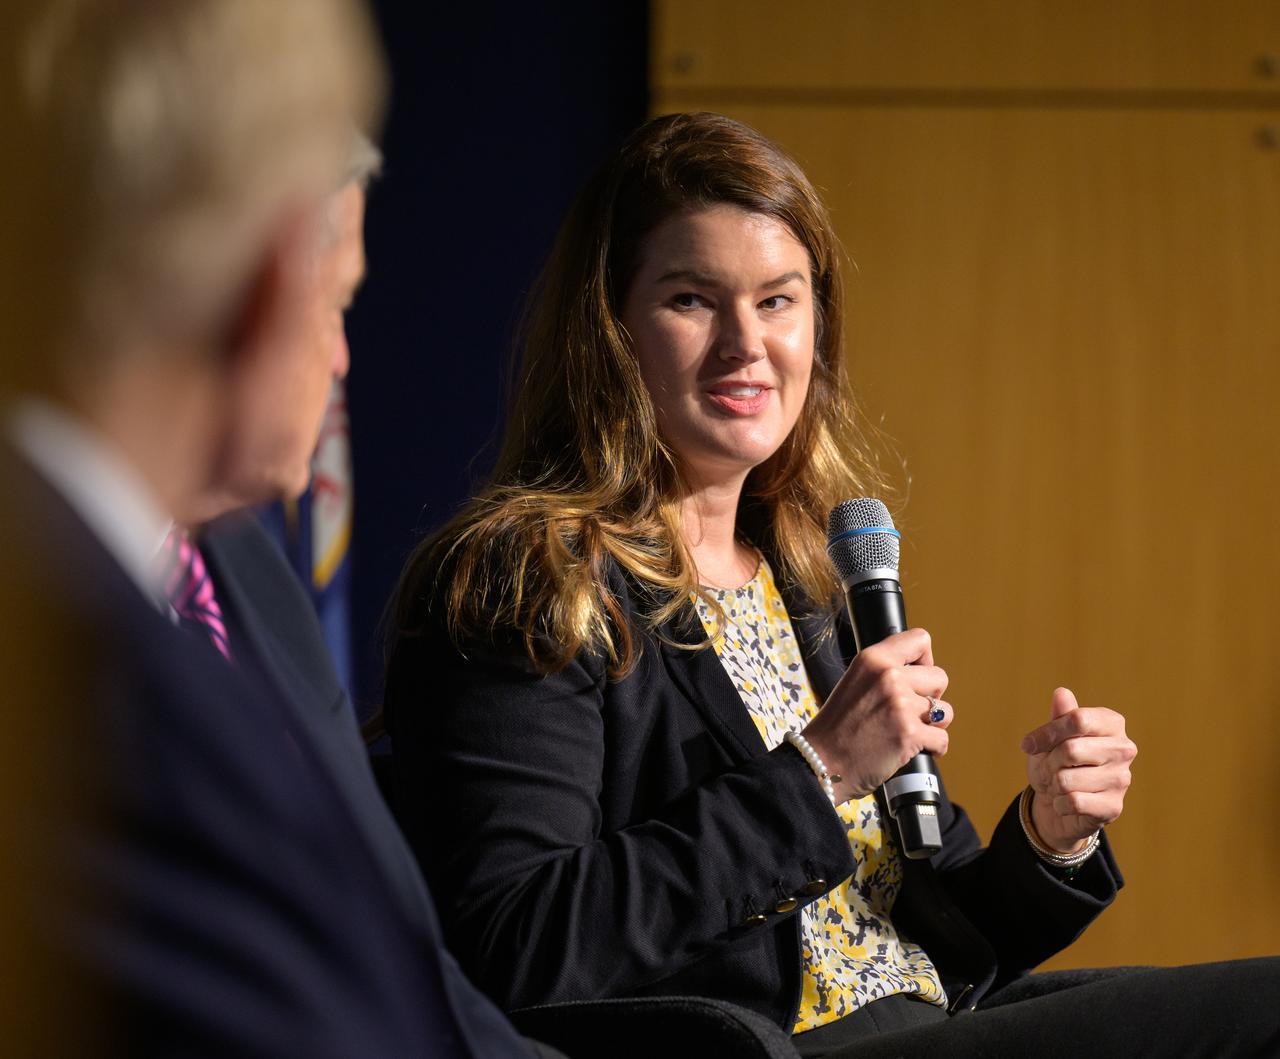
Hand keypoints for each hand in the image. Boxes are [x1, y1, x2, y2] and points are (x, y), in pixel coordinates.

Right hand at [802, 628, 951, 803]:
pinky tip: (911, 749)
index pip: (920, 639)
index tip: (915, 677)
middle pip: (940, 677)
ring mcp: (900, 705)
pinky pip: (942, 739)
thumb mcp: (855, 682)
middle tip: (908, 712)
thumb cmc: (837, 727)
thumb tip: (922, 672)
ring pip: (945, 711)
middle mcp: (889, 676)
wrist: (821, 762)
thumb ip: (885, 671)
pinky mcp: (909, 734)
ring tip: (908, 731)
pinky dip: (932, 749)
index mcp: (873, 659)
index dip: (924, 660)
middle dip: (931, 697)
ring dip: (932, 724)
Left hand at [1020, 687, 1136, 851]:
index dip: (1047, 733)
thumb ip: (1059, 716)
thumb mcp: (1052, 736)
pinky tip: (1067, 802)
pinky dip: (1059, 804)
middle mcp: (1124, 748)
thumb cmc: (1057, 761)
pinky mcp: (1114, 806)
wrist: (1060, 801)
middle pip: (1070, 750)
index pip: (1077, 719)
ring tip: (1060, 785)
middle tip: (1050, 768)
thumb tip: (1062, 693)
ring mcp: (1122, 779)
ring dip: (1053, 785)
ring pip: (1067, 780)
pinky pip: (1072, 802)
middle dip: (1049, 762)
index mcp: (1111, 723)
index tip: (1028, 744)